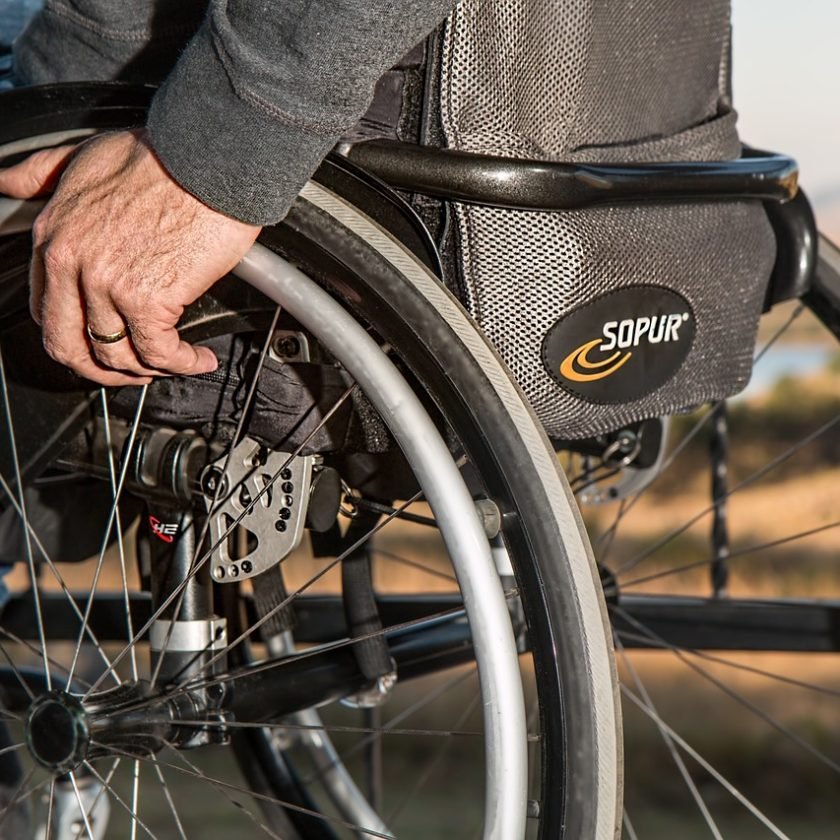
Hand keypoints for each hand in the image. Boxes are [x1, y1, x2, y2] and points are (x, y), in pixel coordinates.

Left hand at [0, 130, 260, 385]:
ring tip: (175, 362)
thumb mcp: (83, 155)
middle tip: (132, 372)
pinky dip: (182, 364)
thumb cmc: (162, 157)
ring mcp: (108, 284)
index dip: (77, 338)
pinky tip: (199, 358)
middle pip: (70, 347)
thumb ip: (41, 173)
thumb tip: (7, 180)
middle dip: (102, 371)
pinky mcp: (149, 299)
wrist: (209, 160)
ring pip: (117, 356)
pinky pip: (159, 353)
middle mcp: (72, 264)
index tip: (103, 342)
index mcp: (53, 236)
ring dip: (150, 370)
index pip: (48, 312)